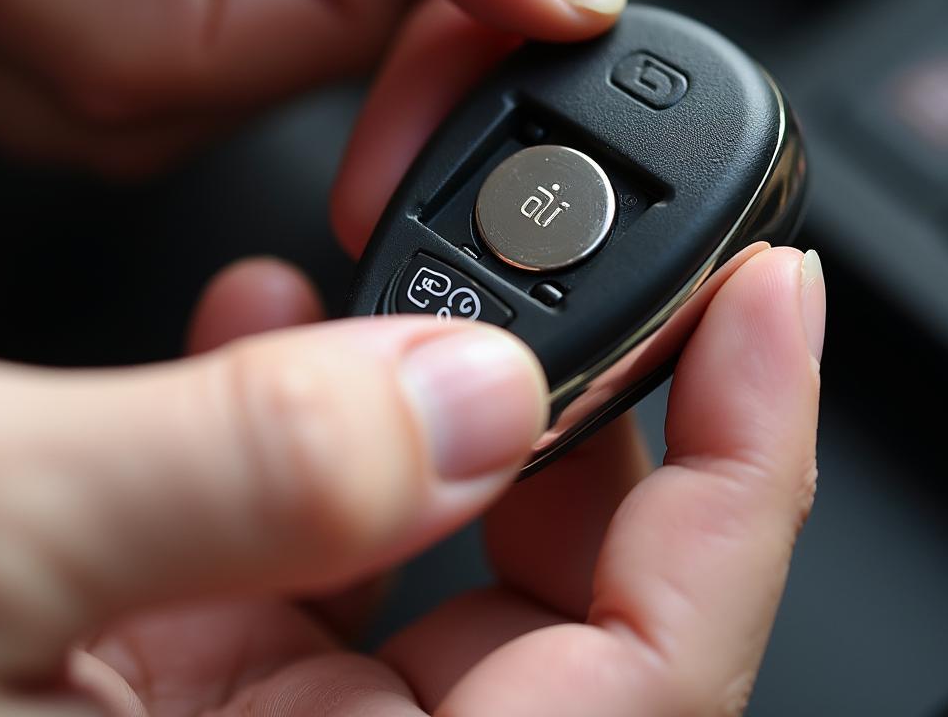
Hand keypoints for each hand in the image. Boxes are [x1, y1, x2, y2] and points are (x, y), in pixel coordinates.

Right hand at [0, 245, 824, 715]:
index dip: (748, 483)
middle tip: (605, 272)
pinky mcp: (171, 679)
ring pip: (452, 563)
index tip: (775, 308)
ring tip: (440, 282)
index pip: (654, 681)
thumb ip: (238, 480)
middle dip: (612, 418)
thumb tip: (461, 389)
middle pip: (574, 609)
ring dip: (464, 404)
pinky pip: (324, 548)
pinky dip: (330, 426)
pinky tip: (284, 322)